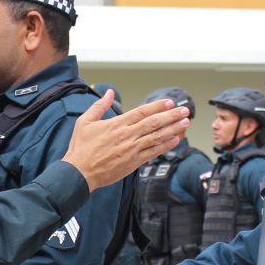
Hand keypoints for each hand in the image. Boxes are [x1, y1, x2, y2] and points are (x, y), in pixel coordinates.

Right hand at [63, 93, 189, 191]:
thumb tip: (108, 92)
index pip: (141, 112)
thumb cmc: (80, 148)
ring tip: (185, 122)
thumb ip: (99, 106)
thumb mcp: (85, 121)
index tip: (169, 102)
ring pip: (157, 136)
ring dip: (173, 128)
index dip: (157, 106)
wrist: (79, 172)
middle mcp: (126, 135)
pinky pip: (153, 152)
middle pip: (154, 122)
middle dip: (171, 116)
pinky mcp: (133, 162)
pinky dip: (165, 145)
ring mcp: (131, 149)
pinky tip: (175, 140)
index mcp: (116, 124)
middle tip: (184, 110)